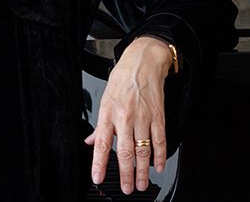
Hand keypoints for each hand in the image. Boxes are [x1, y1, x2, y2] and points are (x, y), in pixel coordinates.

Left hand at [84, 36, 172, 194]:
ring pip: (143, 150)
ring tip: (142, 183)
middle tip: (127, 188)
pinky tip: (158, 167)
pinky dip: (160, 156)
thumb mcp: (105, 99)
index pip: (101, 144)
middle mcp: (125, 117)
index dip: (99, 163)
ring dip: (143, 170)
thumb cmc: (123, 79)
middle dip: (126, 174)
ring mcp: (143, 117)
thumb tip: (90, 142)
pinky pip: (159, 140)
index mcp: (108, 114)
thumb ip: (100, 126)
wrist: (143, 62)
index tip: (98, 178)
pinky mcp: (158, 116)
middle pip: (124, 152)